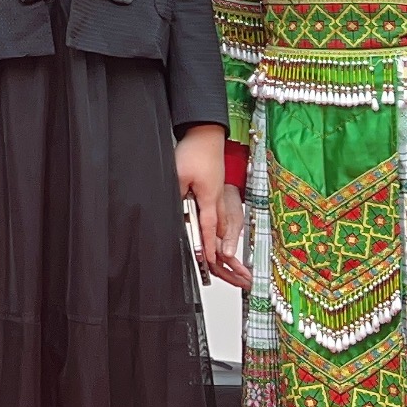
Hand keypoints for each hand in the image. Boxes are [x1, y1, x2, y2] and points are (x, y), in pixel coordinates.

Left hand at [176, 125, 250, 288]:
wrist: (207, 133)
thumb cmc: (196, 151)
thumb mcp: (178, 174)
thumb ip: (177, 195)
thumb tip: (173, 213)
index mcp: (209, 198)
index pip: (209, 228)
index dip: (208, 247)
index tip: (210, 263)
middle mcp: (217, 200)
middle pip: (221, 232)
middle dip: (225, 254)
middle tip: (233, 273)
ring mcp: (218, 195)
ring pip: (222, 225)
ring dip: (224, 243)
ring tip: (230, 263)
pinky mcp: (215, 190)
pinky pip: (219, 215)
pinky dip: (219, 229)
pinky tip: (219, 237)